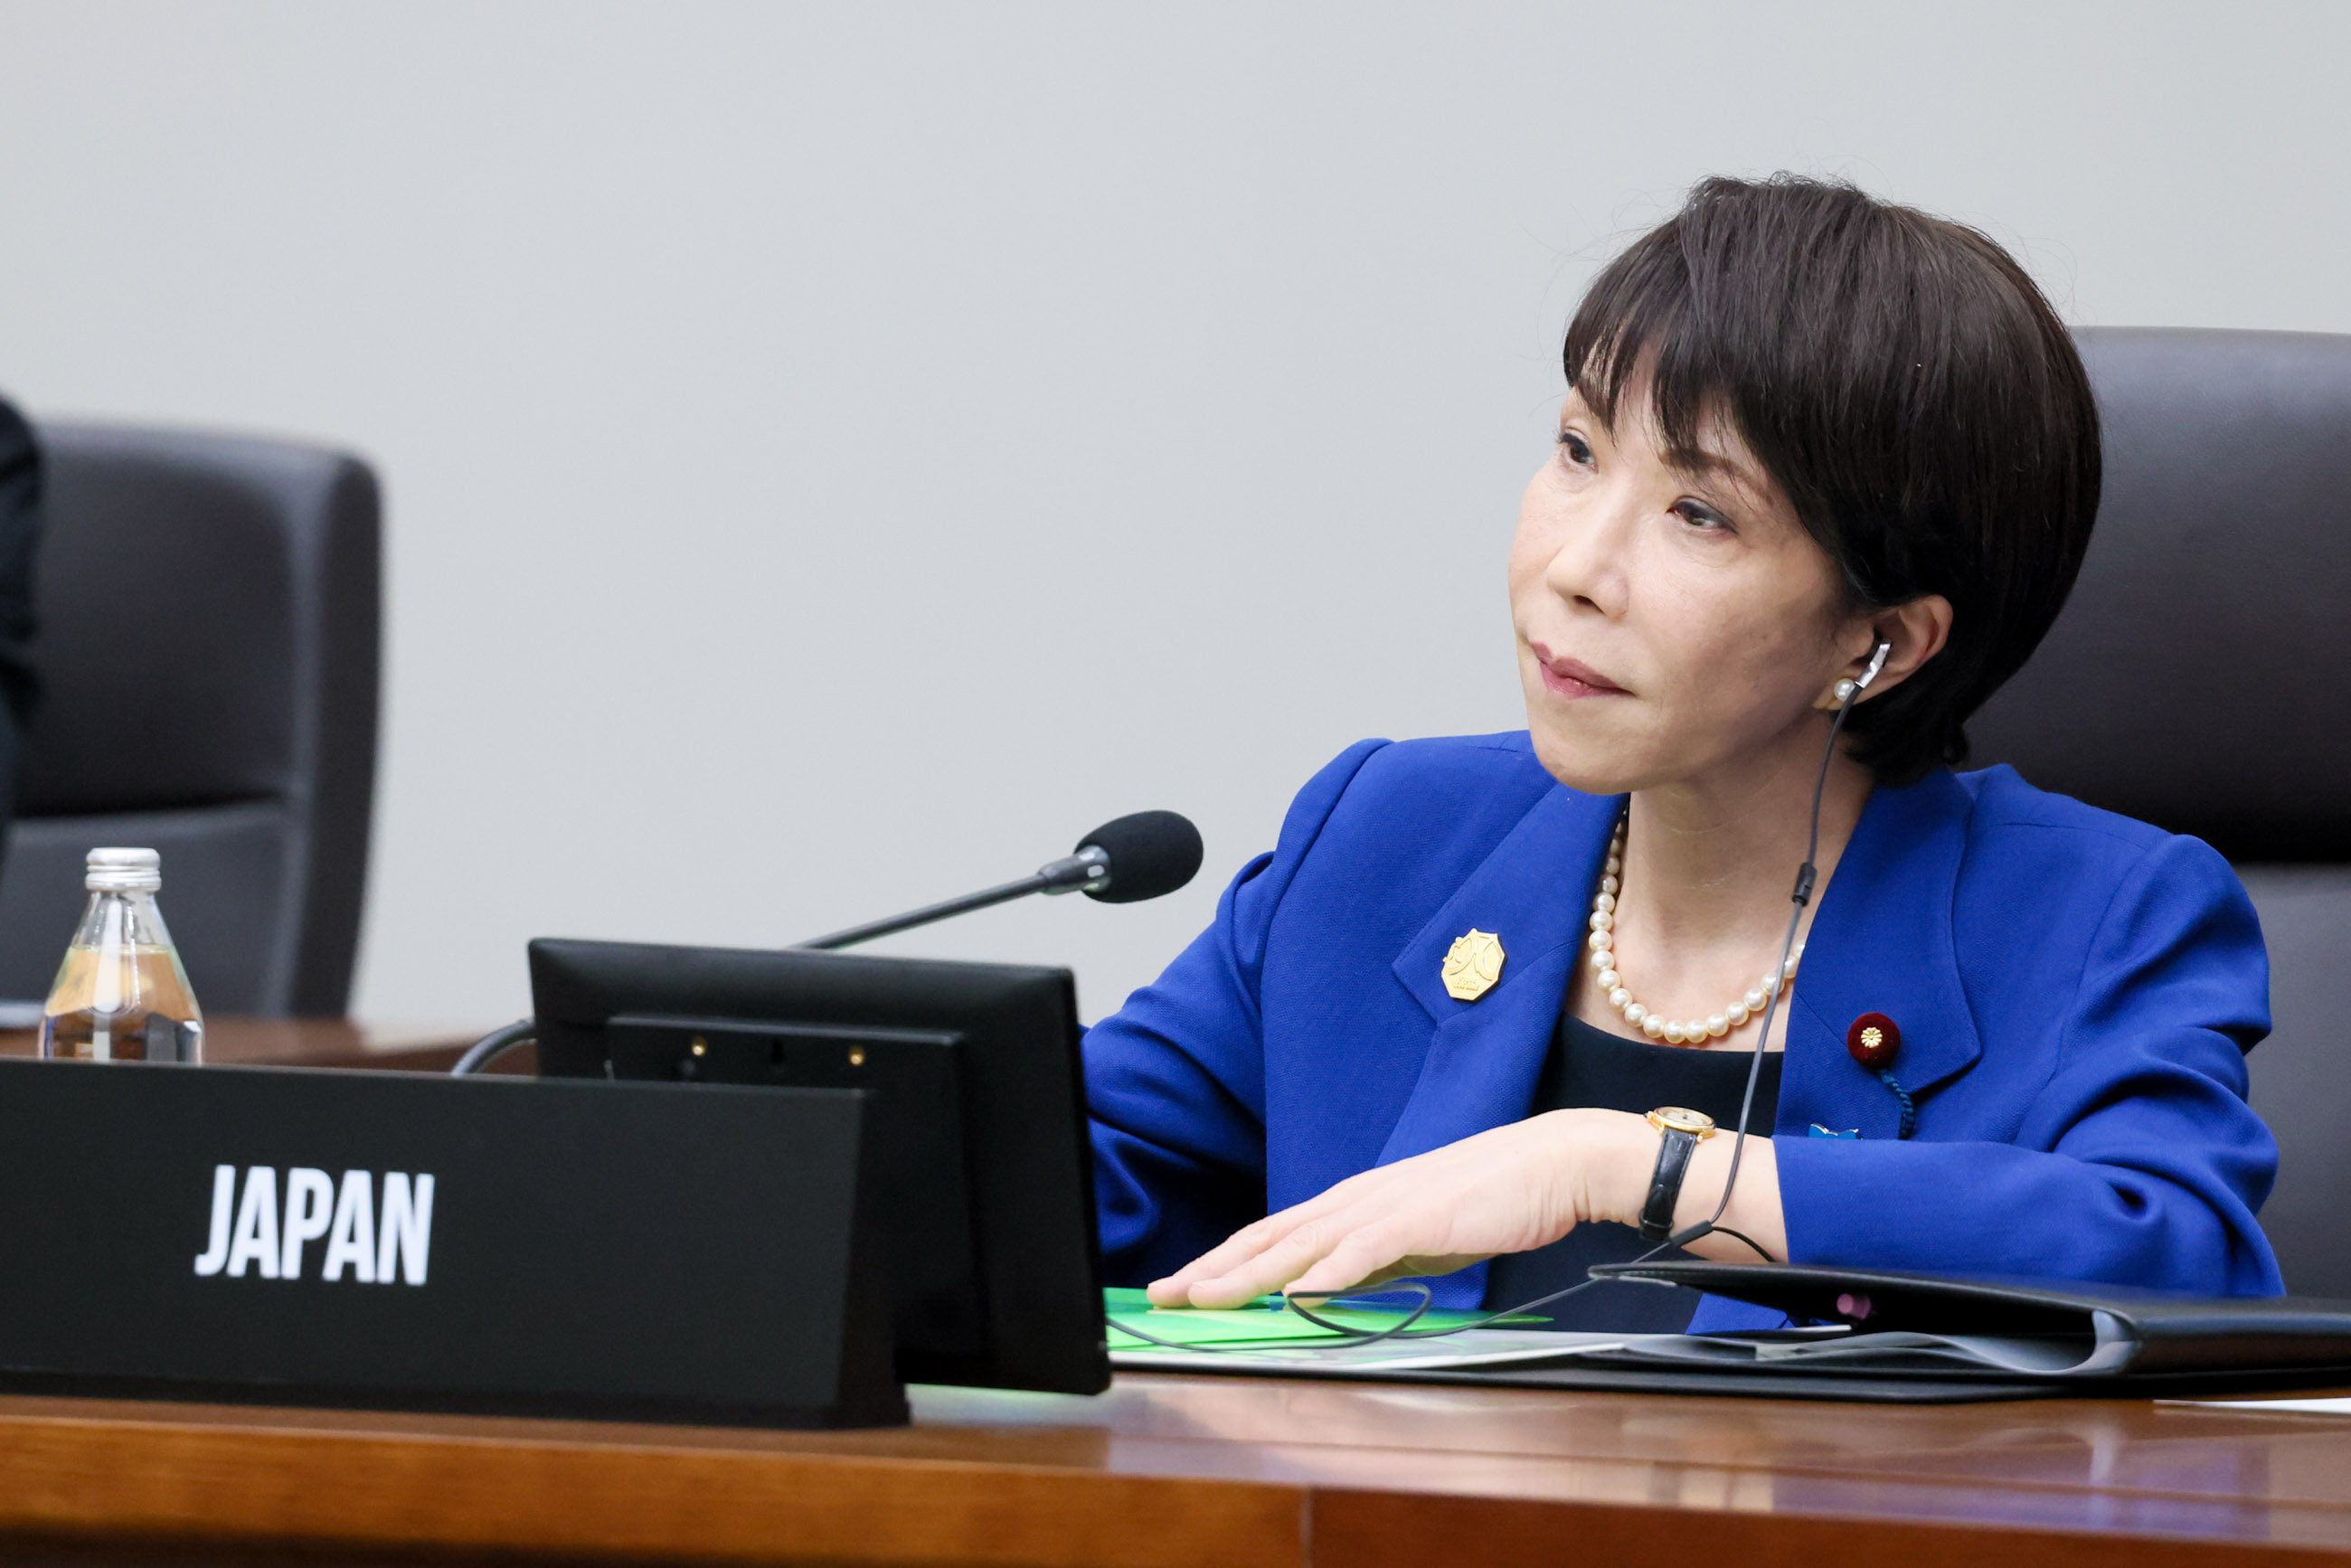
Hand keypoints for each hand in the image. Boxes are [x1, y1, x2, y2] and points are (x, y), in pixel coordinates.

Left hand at [1146, 1108, 1656, 1307]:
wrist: (1553, 1162)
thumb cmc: (1492, 1197)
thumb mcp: (1418, 1233)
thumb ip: (1374, 1258)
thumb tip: (1336, 1286)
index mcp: (1355, 1202)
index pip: (1274, 1235)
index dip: (1224, 1260)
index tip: (1184, 1285)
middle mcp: (1356, 1198)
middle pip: (1268, 1237)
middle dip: (1212, 1267)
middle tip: (1163, 1294)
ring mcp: (1384, 1207)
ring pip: (1299, 1244)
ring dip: (1246, 1273)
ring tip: (1203, 1297)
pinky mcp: (1418, 1219)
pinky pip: (1361, 1252)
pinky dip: (1324, 1273)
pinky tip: (1294, 1294)